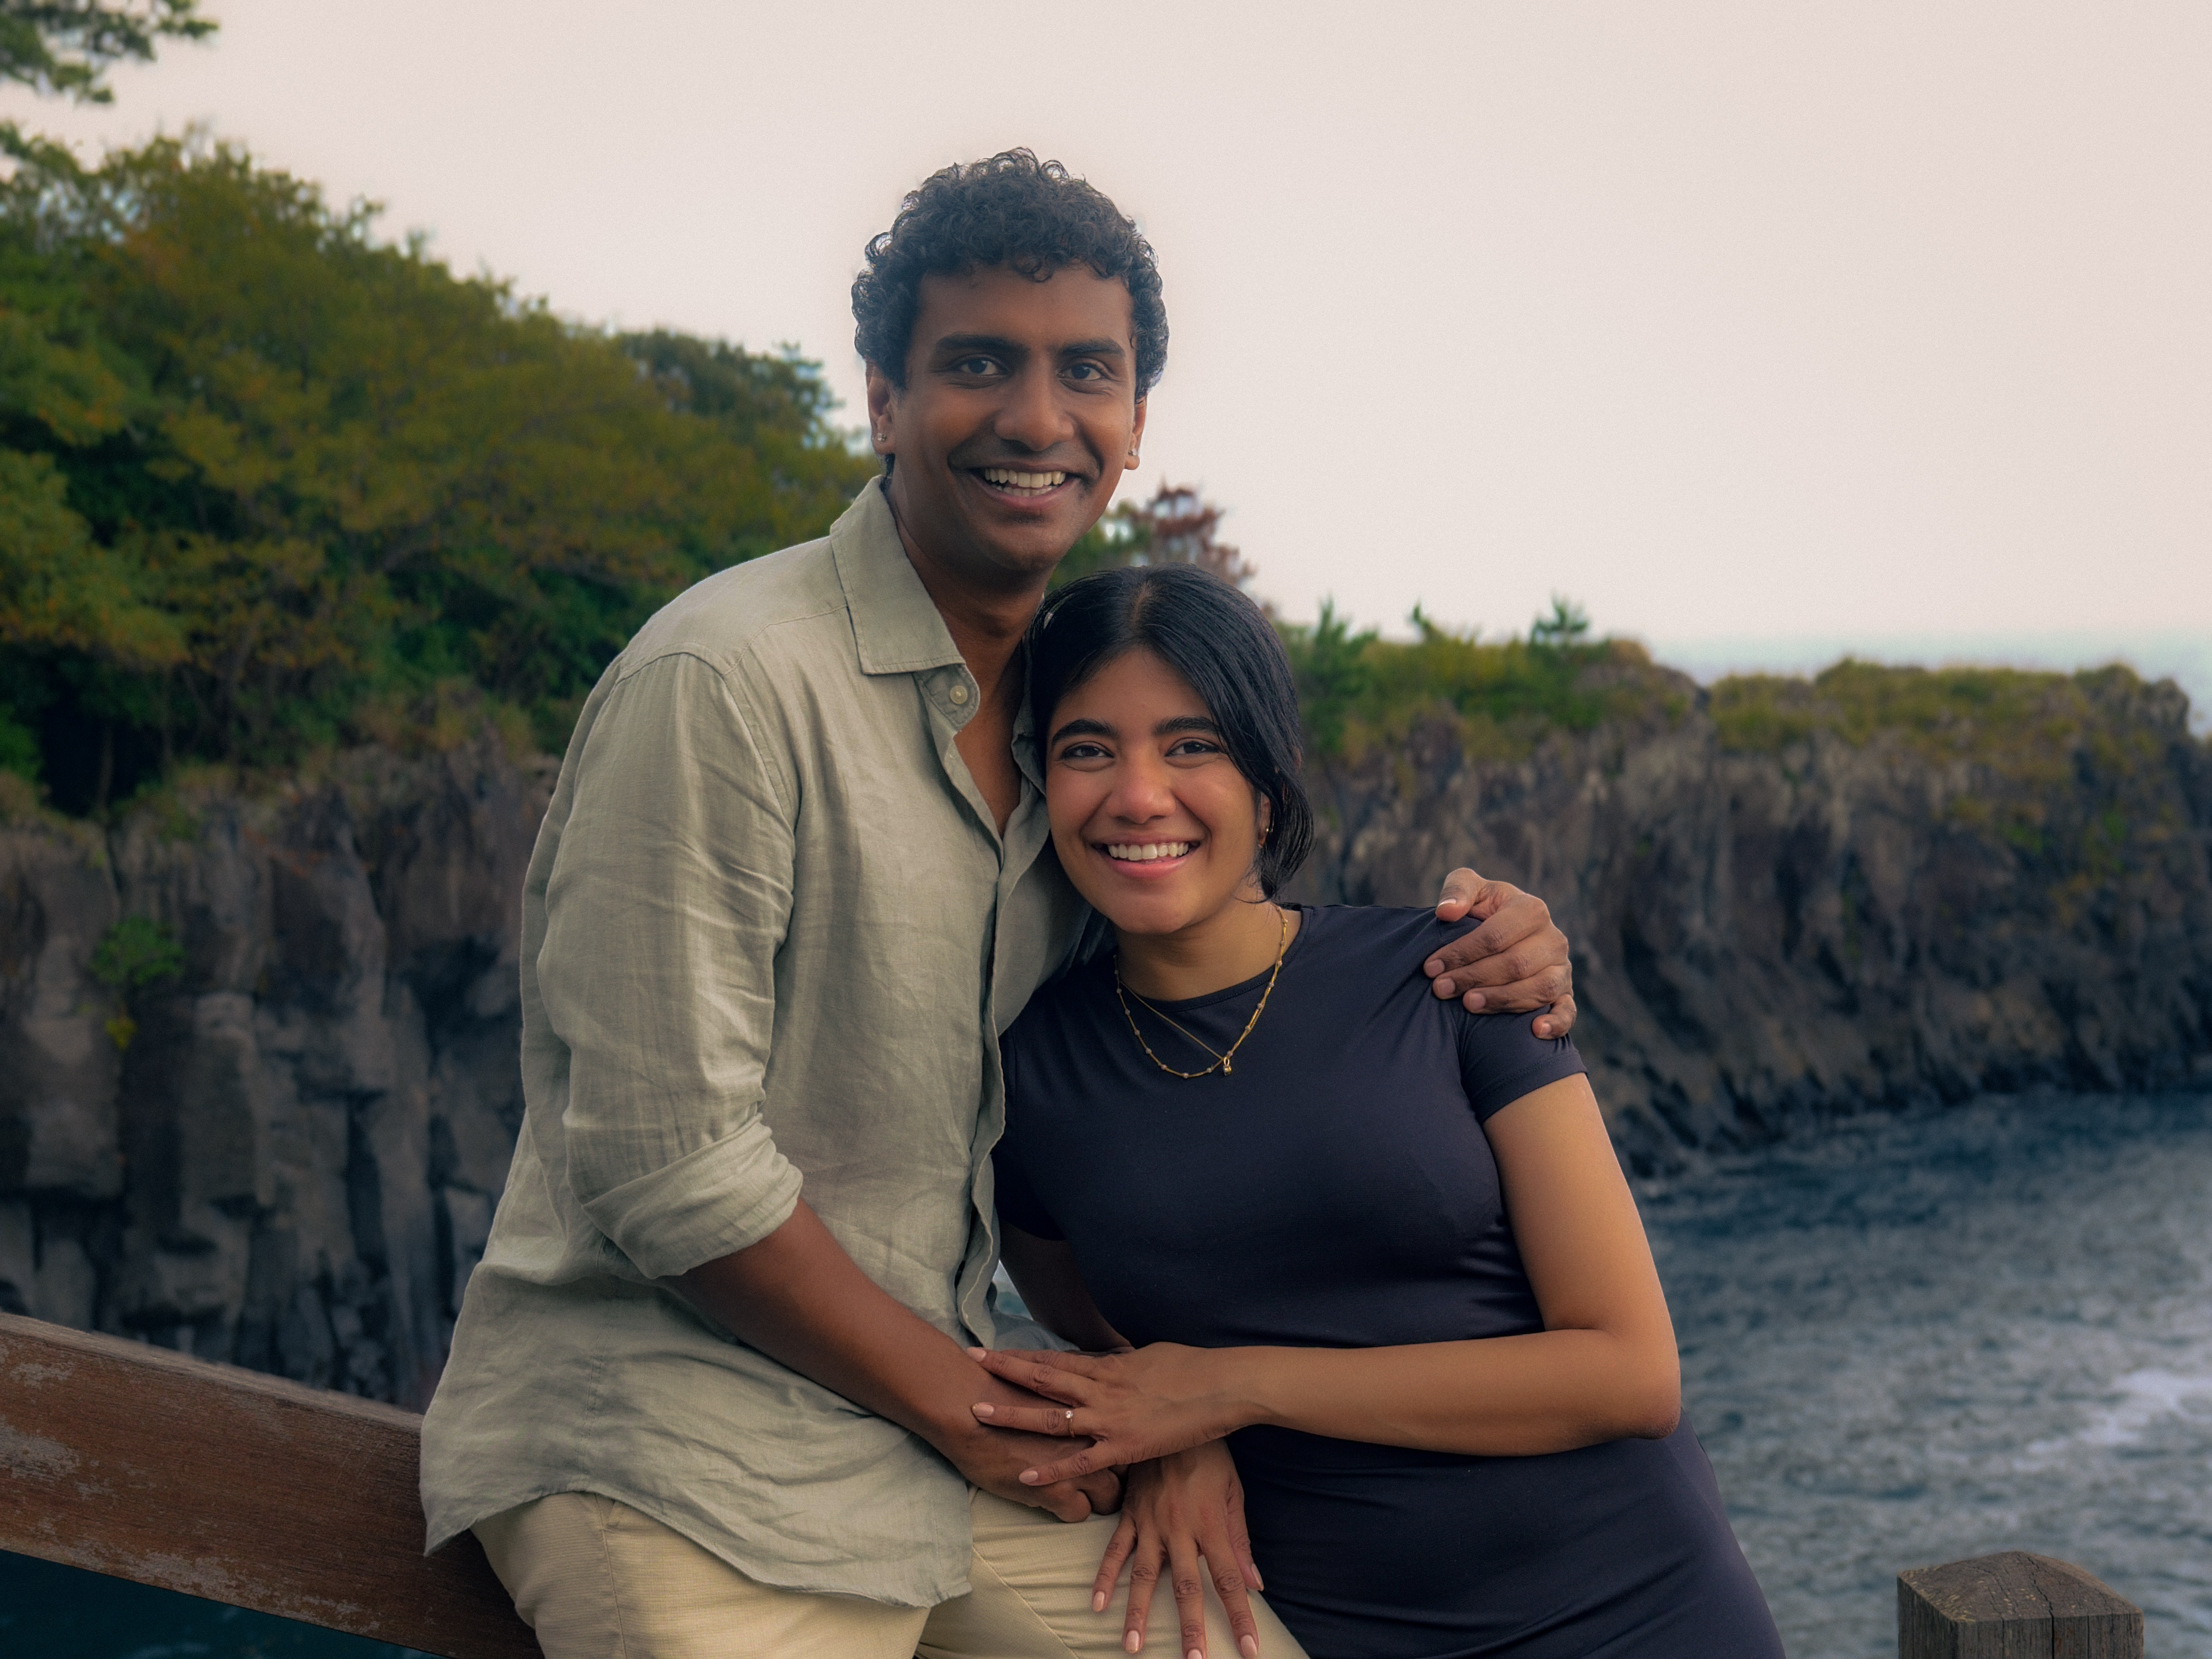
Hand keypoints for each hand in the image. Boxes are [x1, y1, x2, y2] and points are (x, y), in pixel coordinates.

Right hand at [943, 1366, 1125, 1521]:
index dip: (1117, 1442)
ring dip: (1100, 1500)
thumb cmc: (997, 1388)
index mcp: (1089, 1406)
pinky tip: (1059, 1506)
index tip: (1111, 1446)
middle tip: (1108, 1476)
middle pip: (1125, 1467)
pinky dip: (1071, 1512)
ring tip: (1093, 1501)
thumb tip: (1068, 1399)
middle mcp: (1091, 1436)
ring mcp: (1077, 1465)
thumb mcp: (1040, 1383)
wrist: (966, 1405)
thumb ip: (1061, 1395)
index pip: (1124, 1432)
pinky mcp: (1056, 1490)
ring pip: (1108, 1496)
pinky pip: (1079, 1514)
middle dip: (1119, 1476)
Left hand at [969, 1344, 1238, 1486]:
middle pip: (1043, 1378)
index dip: (1019, 1356)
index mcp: (1108, 1367)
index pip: (1054, 1359)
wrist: (1223, 1385)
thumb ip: (1121, 1362)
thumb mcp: (1149, 1356)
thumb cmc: (1192, 1368)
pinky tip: (1026, 1477)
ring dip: (1014, 1415)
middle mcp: (1101, 1389)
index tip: (989, 1351)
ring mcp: (1110, 1419)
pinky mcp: (1126, 1447)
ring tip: (979, 1413)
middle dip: (1004, 1371)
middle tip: (970, 1363)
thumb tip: (1107, 1358)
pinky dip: (1053, 1470)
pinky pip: (1082, 1462)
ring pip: (1052, 1417)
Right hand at [1097, 1444, 1266, 1658]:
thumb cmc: (1210, 1454)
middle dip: (1191, 1628)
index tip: (1248, 1649)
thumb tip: (1255, 1583)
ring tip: (1133, 1646)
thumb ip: (1241, 1538)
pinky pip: (1115, 1549)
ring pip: (1144, 1575)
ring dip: (1138, 1612)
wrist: (1175, 1412)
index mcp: (1211, 1524)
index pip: (1229, 1580)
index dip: (1239, 1616)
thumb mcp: (1234, 1492)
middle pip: (1187, 1587)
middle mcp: (1180, 1529)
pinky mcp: (1129, 1514)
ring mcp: (1151, 1523)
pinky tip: (1095, 1603)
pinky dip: (1104, 1577)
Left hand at [1431, 868, 1576, 1037]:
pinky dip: (1555, 1023)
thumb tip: (1447, 912)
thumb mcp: (1472, 890)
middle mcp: (1553, 939)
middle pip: (1515, 964)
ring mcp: (1562, 968)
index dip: (1461, 952)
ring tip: (1468, 1004)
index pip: (1495, 936)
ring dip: (1502, 1000)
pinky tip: (1534, 1031)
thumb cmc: (1484, 910)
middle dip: (1473, 977)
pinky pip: (1568, 1012)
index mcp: (1532, 910)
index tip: (1431, 967)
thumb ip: (1458, 890)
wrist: (1503, 934)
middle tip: (1440, 988)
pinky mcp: (1565, 994)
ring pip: (1539, 989)